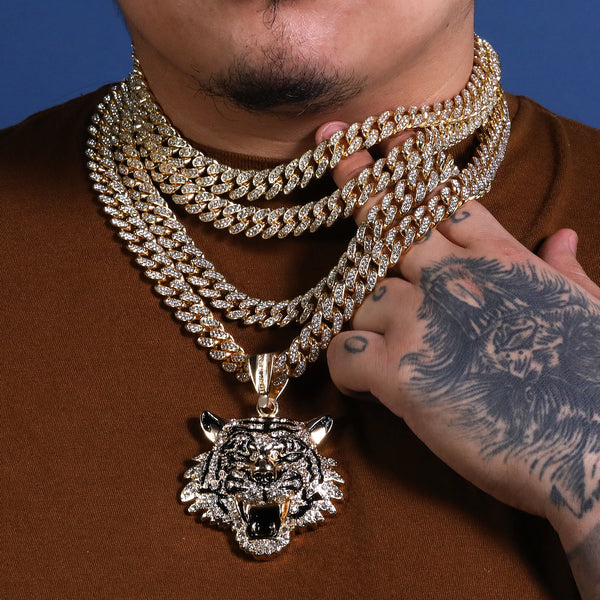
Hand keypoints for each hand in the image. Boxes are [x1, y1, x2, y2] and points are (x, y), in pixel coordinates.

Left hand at [317, 122, 599, 566]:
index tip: (384, 135)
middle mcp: (454, 279)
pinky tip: (360, 378)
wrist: (594, 450)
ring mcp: (422, 321)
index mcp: (501, 259)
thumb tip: (562, 237)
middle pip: (388, 218)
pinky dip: (343, 362)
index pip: (442, 194)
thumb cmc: (595, 385)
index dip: (409, 161)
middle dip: (358, 182)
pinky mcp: (400, 373)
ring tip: (375, 338)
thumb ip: (568, 269)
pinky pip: (342, 349)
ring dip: (359, 307)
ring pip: (358, 290)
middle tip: (329, 147)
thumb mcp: (592, 311)